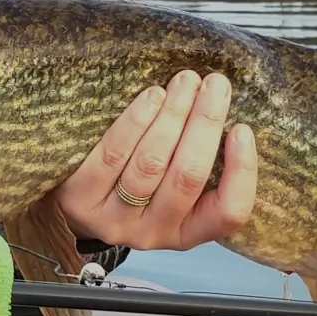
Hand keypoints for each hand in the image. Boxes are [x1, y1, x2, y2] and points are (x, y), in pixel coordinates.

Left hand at [49, 70, 256, 250]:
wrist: (74, 201)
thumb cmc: (137, 182)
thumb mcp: (173, 185)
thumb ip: (197, 159)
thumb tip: (224, 105)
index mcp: (188, 232)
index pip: (228, 213)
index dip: (241, 172)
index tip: (242, 129)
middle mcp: (154, 233)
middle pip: (188, 177)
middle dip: (205, 124)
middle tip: (216, 84)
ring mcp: (115, 220)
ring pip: (151, 163)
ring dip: (174, 115)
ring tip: (186, 82)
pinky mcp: (82, 200)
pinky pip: (113, 155)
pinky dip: (136, 121)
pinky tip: (153, 96)